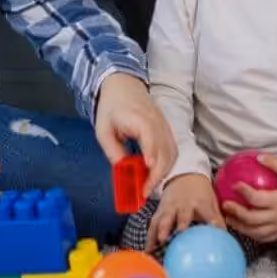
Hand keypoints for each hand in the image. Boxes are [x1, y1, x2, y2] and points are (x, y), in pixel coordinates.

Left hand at [93, 74, 176, 197]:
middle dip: (157, 175)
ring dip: (163, 172)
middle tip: (144, 192)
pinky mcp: (167, 130)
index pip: (151, 140)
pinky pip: (173, 150)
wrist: (122, 85)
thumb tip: (123, 171)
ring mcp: (165, 126)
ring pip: (173, 153)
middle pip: (166, 152)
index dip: (152, 159)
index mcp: (140, 120)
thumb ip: (113, 151)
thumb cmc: (111, 107)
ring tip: (149, 186)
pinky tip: (155, 174)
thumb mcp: (103, 130)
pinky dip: (167, 164)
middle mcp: (157, 123)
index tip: (147, 177)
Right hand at [148, 173, 223, 248]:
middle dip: (181, 223)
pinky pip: (154, 223)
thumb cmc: (200, 191)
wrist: (184, 174)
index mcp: (200, 202)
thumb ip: (216, 218)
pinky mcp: (160, 210)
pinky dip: (150, 235)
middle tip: (180, 232)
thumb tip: (225, 237)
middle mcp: (184, 204)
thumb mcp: (211, 201)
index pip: (208, 211)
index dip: (213, 220)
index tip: (216, 230)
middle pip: (182, 214)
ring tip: (160, 241)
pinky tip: (149, 248)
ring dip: (162, 229)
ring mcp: (170, 207)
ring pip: (165, 217)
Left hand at [220, 154, 276, 243]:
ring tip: (229, 219)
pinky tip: (244, 228)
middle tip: (224, 205)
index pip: (257, 199)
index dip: (244, 193)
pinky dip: (252, 235)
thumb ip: (274, 163)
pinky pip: (265, 237)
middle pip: (252, 219)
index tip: (234, 185)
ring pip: (256, 232)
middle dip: (236, 213)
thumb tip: (257, 157)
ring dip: (241, 227)